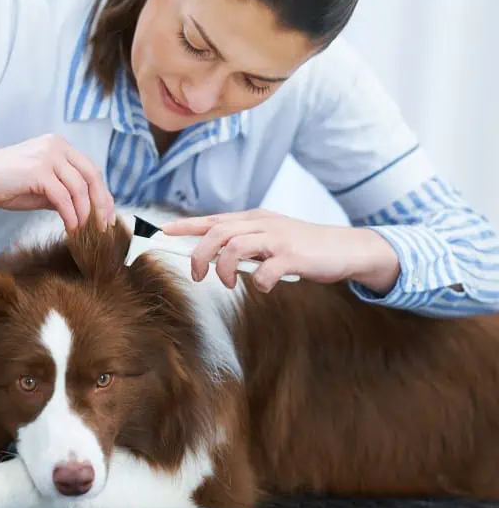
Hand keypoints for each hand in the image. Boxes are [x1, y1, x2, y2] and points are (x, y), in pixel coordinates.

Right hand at [0, 134, 114, 233]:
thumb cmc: (3, 184)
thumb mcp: (40, 188)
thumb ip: (63, 192)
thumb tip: (86, 211)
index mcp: (59, 146)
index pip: (91, 170)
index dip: (103, 195)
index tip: (107, 216)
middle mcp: (56, 146)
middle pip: (92, 176)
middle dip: (101, 204)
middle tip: (104, 227)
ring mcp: (47, 156)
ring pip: (79, 188)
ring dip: (85, 214)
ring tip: (84, 231)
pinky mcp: (38, 170)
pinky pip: (63, 198)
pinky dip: (71, 216)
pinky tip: (71, 228)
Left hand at [160, 209, 400, 293]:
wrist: (345, 248)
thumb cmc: (303, 248)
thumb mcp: (270, 239)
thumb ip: (245, 246)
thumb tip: (214, 259)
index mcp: (253, 220)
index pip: (212, 219)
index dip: (185, 226)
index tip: (162, 232)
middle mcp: (262, 225)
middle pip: (217, 233)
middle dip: (198, 255)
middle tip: (198, 275)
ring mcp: (277, 239)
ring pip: (233, 247)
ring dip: (223, 270)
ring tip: (228, 284)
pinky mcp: (293, 257)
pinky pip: (265, 271)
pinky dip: (258, 283)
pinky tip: (264, 287)